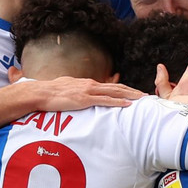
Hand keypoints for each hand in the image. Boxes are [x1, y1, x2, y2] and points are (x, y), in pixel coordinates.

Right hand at [27, 77, 142, 112]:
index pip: (110, 86)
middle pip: (116, 87)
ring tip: (142, 98)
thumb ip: (77, 91)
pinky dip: (118, 102)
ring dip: (130, 95)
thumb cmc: (51, 93)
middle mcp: (91, 84)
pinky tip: (128, 104)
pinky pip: (105, 100)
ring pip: (114, 92)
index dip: (123, 89)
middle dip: (132, 91)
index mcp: (87, 83)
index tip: (134, 92)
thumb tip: (80, 95)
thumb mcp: (67, 89)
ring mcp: (88, 91)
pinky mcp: (85, 99)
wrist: (41, 93)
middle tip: (145, 95)